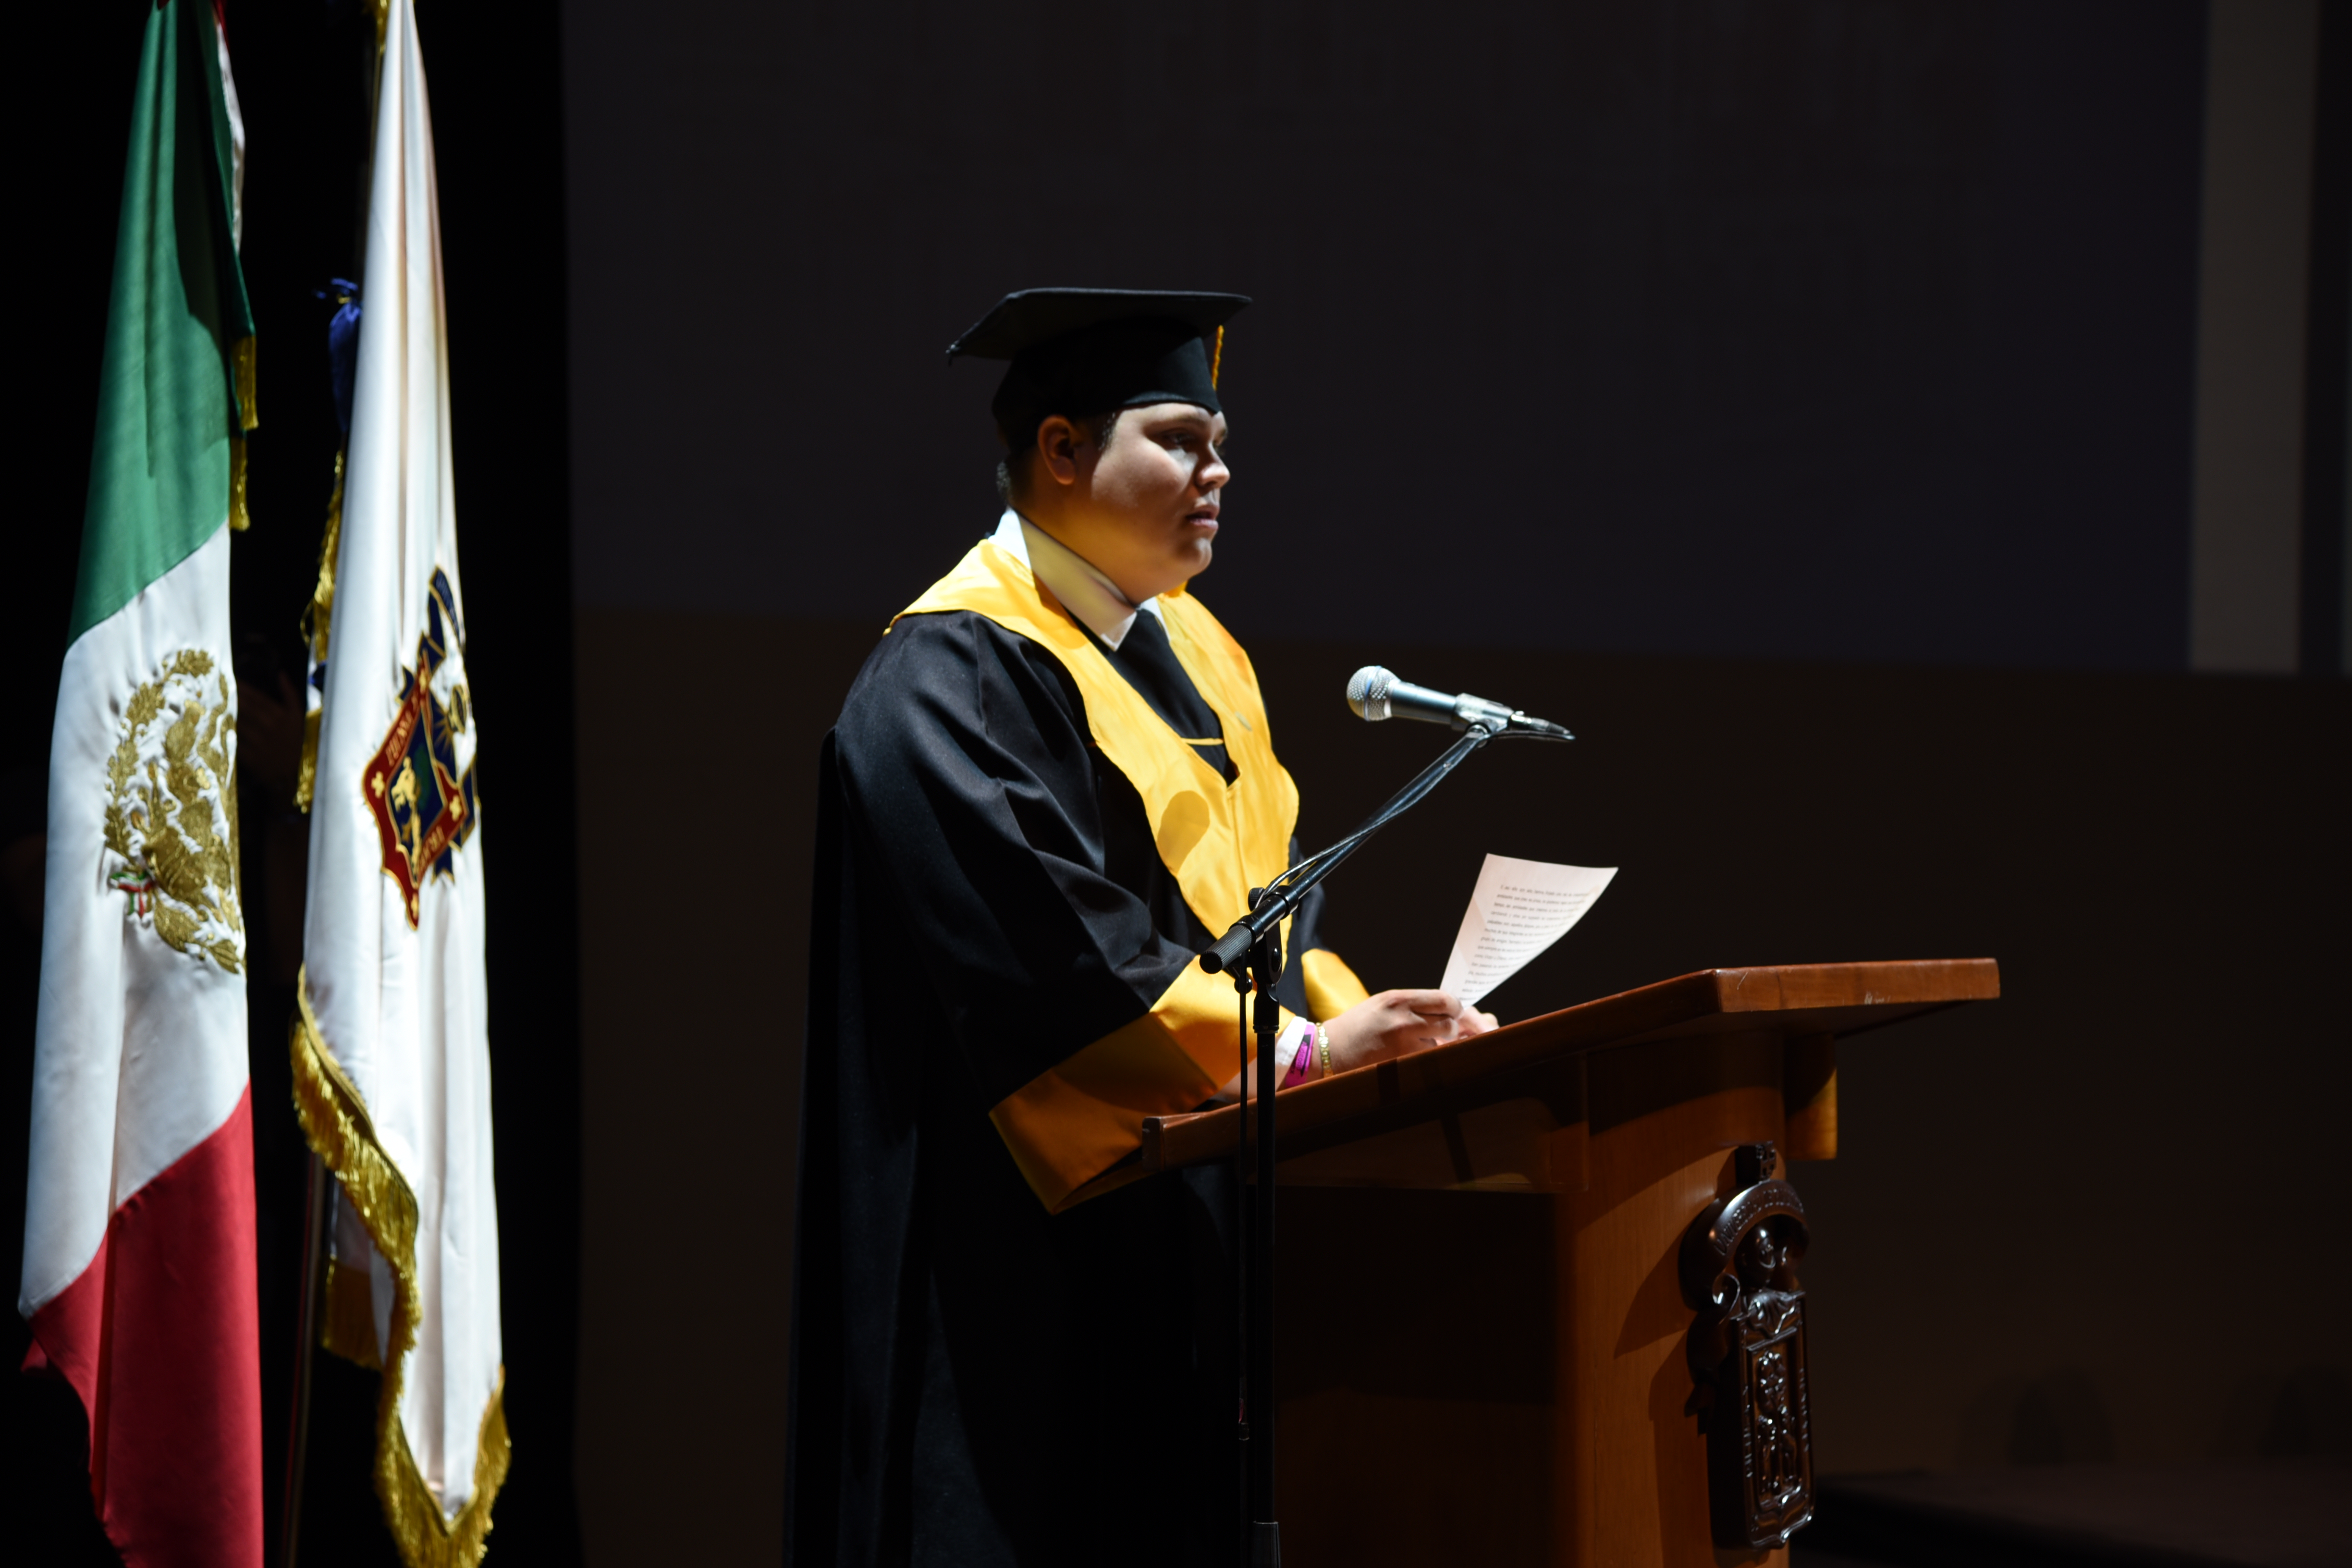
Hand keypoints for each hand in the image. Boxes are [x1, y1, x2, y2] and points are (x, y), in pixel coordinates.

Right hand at [1322, 989, 1497, 1074]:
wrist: (1328, 1051)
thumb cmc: (1358, 1026)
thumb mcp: (1383, 1003)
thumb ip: (1414, 1004)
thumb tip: (1446, 1009)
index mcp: (1399, 999)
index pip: (1445, 1000)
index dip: (1453, 1008)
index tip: (1451, 1013)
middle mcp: (1404, 1019)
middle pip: (1450, 1022)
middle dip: (1451, 1028)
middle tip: (1443, 1031)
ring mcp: (1404, 1044)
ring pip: (1441, 1043)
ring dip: (1436, 1045)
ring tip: (1416, 1045)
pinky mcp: (1402, 1064)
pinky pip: (1427, 1060)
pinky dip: (1424, 1059)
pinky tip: (1409, 1057)